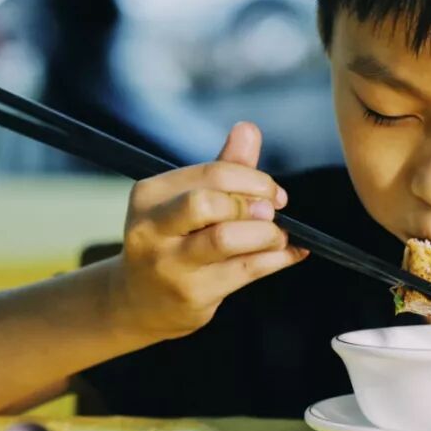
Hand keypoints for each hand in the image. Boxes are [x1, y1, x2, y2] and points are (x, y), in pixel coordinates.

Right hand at [106, 122, 308, 340]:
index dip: (253, 179)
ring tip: (279, 236)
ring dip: (266, 234)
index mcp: (150, 195)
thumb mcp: (188, 200)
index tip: (274, 193)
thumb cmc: (173, 241)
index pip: (211, 174)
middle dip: (251, 204)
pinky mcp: (191, 294)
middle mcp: (152, 228)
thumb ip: (223, 166)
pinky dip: (278, 259)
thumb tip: (248, 129)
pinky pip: (245, 271)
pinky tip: (291, 253)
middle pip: (208, 202)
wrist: (139, 301)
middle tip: (271, 212)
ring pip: (225, 239)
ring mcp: (169, 264)